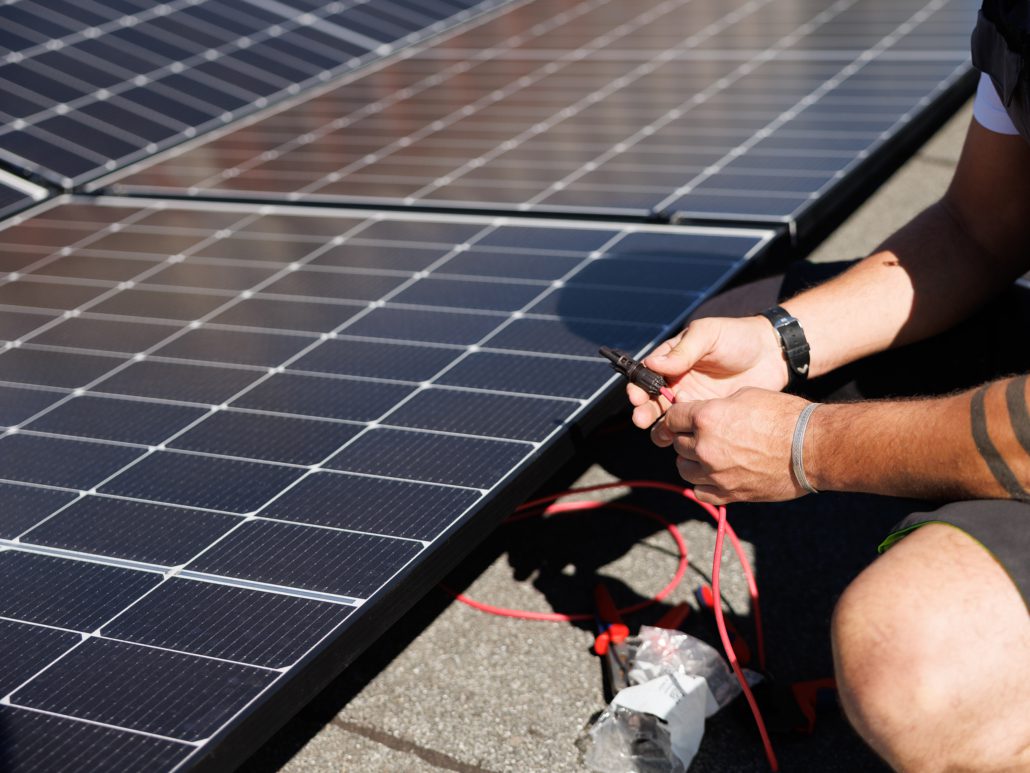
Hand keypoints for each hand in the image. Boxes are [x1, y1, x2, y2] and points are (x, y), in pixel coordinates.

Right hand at [628, 316, 789, 428]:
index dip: (637, 387)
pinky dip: (681, 437)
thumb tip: (652, 363)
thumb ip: (683, 351)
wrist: (773, 355)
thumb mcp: (708, 336)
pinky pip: (690, 429)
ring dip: (659, 427)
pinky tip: (680, 441)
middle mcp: (678, 381)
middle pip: (652, 400)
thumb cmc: (738, 337)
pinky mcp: (709, 416)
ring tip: (662, 435)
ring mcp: (693, 400)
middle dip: (643, 411)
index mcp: (673, 359)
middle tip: (642, 419)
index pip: (647, 374)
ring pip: (667, 418)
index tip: (636, 397)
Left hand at [652, 387, 810, 504]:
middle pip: (677, 443)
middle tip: (704, 434)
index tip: (685, 418)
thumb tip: (698, 411)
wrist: (812, 447)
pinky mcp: (729, 494)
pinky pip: (700, 492)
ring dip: (691, 461)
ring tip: (708, 454)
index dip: (678, 416)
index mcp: (706, 418)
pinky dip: (703, 484)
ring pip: (684, 469)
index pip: (672, 418)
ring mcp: (715, 474)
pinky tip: (715, 474)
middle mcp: (705, 447)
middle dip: (687, 437)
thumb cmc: (784, 416)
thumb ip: (716, 406)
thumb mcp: (746, 396)